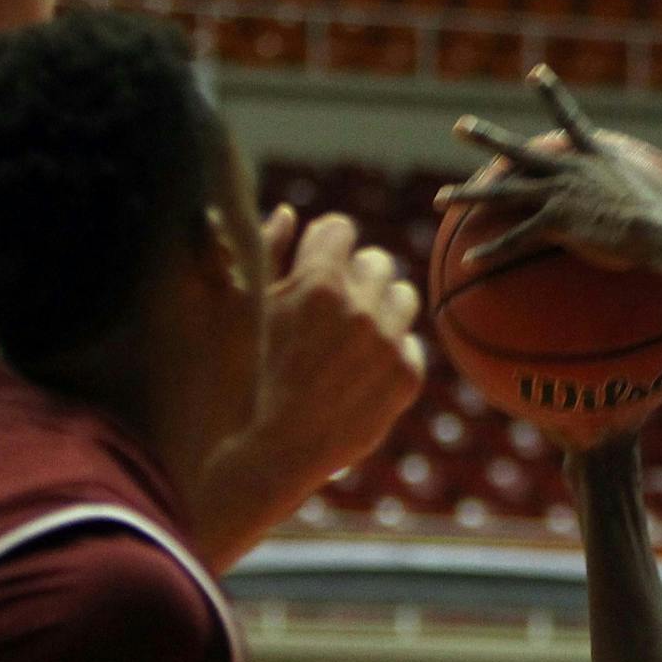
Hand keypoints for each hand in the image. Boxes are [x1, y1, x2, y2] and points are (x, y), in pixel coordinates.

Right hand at [255, 208, 424, 482]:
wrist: (278, 449)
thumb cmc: (255, 374)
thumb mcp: (251, 311)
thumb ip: (270, 254)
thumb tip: (288, 212)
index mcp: (317, 282)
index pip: (341, 228)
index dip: (326, 244)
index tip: (318, 262)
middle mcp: (360, 307)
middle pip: (377, 260)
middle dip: (355, 277)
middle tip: (333, 308)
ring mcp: (388, 342)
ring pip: (403, 297)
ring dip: (382, 309)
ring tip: (352, 336)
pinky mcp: (408, 375)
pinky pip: (411, 341)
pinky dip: (390, 352)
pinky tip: (361, 373)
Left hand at [438, 65, 661, 268]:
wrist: (658, 230)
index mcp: (594, 155)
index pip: (568, 116)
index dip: (551, 94)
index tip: (534, 74)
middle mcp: (567, 169)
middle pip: (517, 150)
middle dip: (485, 138)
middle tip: (460, 128)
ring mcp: (556, 195)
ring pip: (502, 192)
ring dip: (468, 195)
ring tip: (439, 197)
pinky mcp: (552, 223)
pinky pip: (514, 239)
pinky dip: (492, 249)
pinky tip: (469, 260)